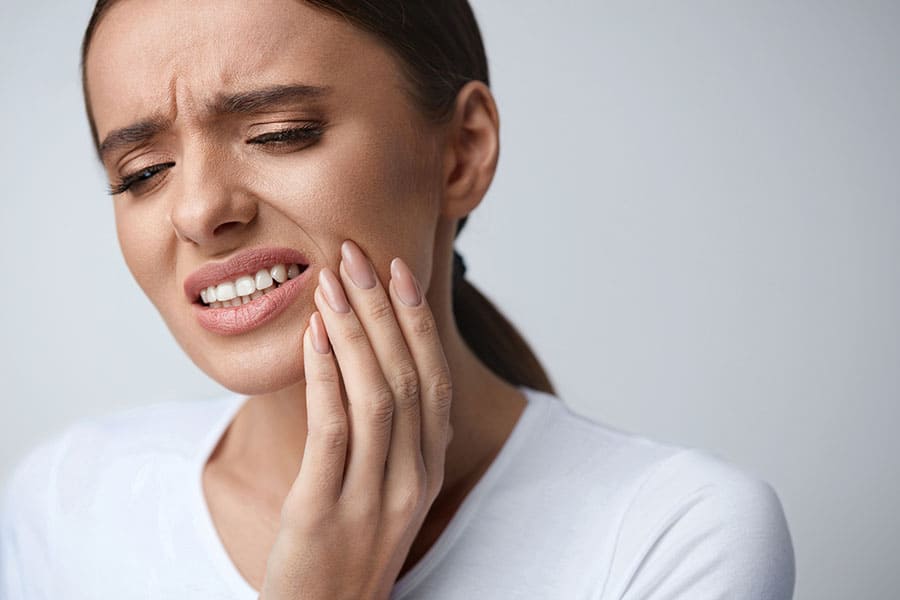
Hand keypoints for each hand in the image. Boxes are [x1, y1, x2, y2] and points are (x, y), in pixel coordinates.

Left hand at [258, 240, 453, 599]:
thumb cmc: (347, 546)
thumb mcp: (382, 489)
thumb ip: (389, 434)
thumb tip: (370, 363)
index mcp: (429, 467)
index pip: (434, 378)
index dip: (416, 319)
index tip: (397, 269)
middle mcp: (413, 477)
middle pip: (408, 374)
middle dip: (383, 308)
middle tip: (357, 253)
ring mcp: (375, 496)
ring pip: (377, 394)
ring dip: (355, 330)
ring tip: (331, 281)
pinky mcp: (327, 511)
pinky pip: (334, 429)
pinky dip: (326, 374)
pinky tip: (314, 335)